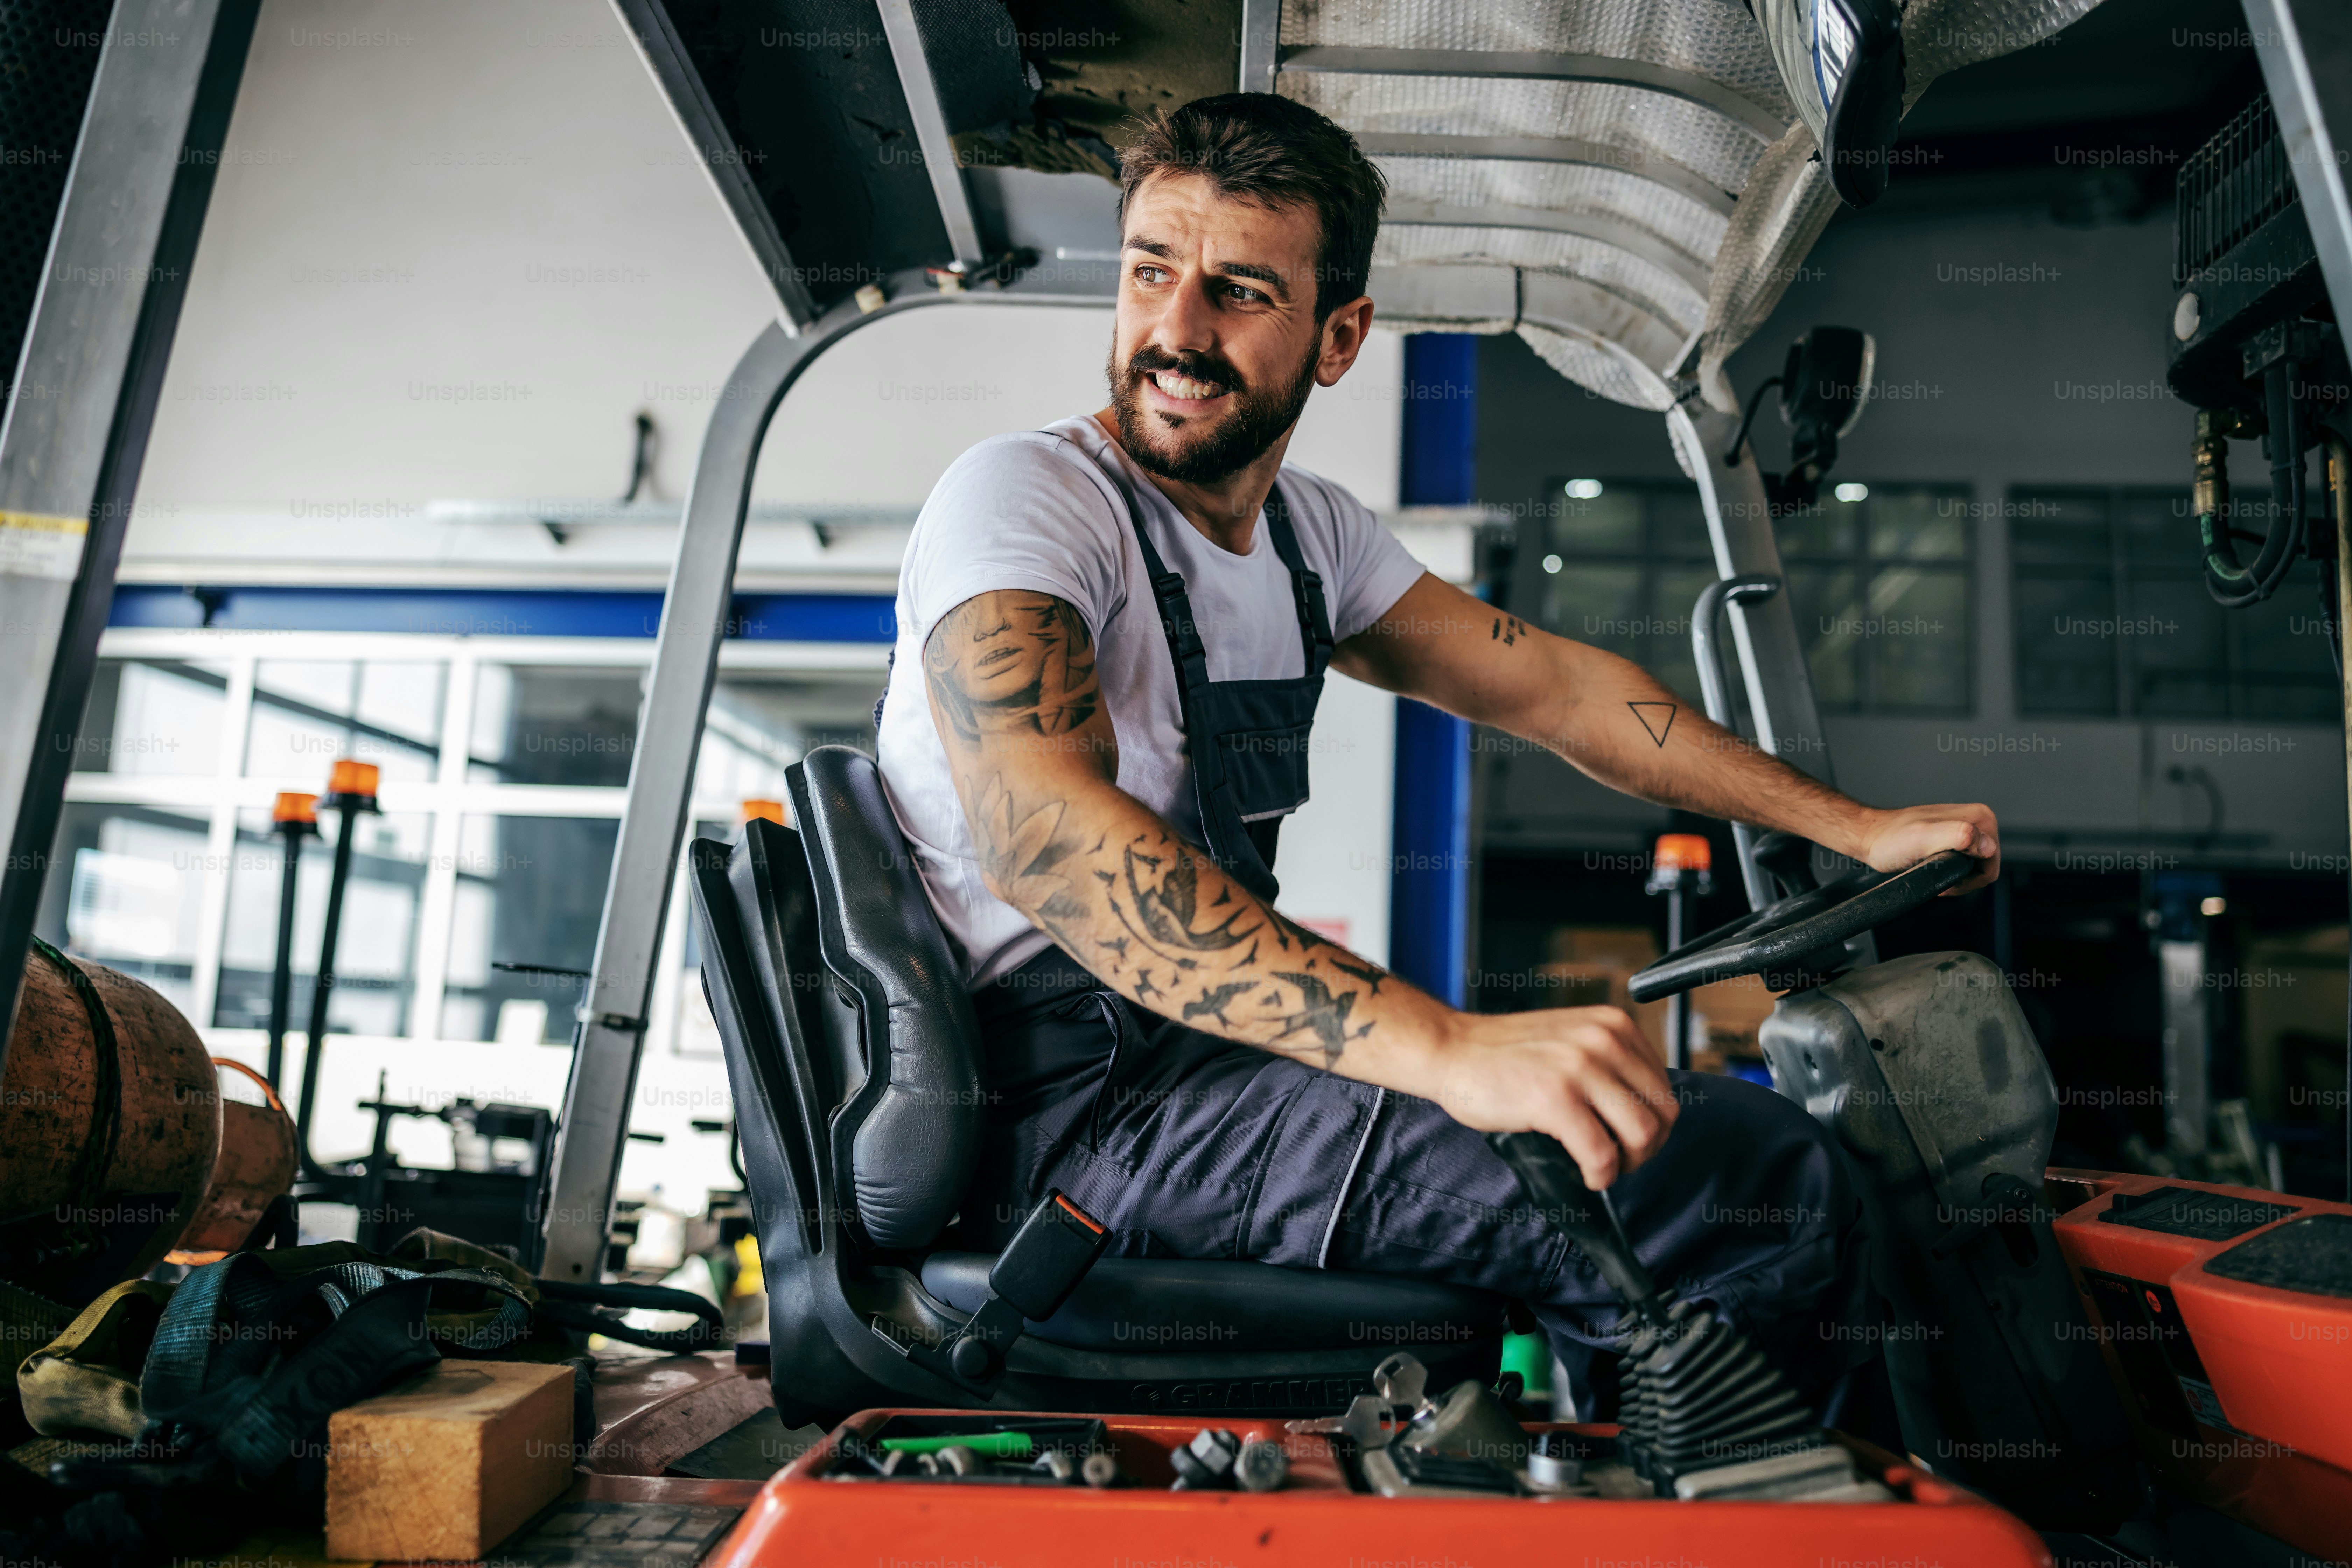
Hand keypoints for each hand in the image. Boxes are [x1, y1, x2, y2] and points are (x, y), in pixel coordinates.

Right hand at [1431, 1007, 1677, 1189]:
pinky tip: (1587, 1175)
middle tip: (1623, 1160)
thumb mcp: (1571, 1040)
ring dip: (1629, 1163)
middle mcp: (1604, 1041)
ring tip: (1605, 1168)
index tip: (1630, 1138)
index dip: (1654, 1123)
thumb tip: (1642, 1112)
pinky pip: (1602, 1153)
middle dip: (1649, 1147)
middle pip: (1664, 1112)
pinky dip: (1601, 1174)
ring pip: (1642, 1134)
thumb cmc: (1502, 1053)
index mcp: (1613, 1025)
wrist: (1450, 1049)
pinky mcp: (1555, 1099)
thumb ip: (1608, 1063)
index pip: (1665, 1086)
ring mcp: (1580, 1068)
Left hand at [1855, 802, 1999, 892]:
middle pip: (1985, 866)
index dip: (1969, 877)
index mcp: (1980, 817)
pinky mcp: (1955, 837)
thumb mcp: (1925, 838)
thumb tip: (1986, 845)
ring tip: (1931, 869)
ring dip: (1955, 876)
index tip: (1944, 874)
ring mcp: (1967, 828)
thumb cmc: (1891, 839)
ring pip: (1974, 867)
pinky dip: (1950, 871)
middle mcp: (1977, 819)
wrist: (1871, 837)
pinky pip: (1964, 863)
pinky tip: (1932, 867)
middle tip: (1936, 873)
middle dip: (1963, 878)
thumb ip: (1959, 836)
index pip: (1992, 863)